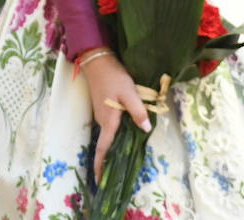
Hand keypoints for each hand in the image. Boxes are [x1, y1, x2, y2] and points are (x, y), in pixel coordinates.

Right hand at [82, 49, 151, 183]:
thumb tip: (146, 130)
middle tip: (116, 175)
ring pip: (108, 136)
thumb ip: (138, 111)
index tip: (99, 181)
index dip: (101, 166)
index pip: (103, 149)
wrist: (98, 61)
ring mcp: (102, 115)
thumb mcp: (129, 93)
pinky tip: (125, 137)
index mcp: (109, 121)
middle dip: (109, 161)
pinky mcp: (104, 109)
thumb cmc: (113, 77)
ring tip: (122, 161)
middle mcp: (103, 121)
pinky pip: (109, 128)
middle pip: (106, 145)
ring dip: (113, 149)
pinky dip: (115, 137)